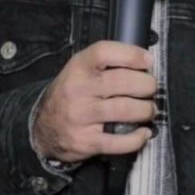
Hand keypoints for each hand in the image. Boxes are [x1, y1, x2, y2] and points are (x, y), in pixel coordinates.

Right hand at [32, 41, 157, 163]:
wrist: (43, 128)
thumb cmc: (70, 95)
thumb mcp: (78, 71)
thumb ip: (105, 64)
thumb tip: (144, 62)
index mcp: (77, 68)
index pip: (104, 52)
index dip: (131, 54)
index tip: (147, 61)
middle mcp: (78, 90)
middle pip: (122, 81)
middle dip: (146, 85)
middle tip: (151, 88)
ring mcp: (82, 117)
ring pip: (125, 109)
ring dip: (146, 110)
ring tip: (149, 109)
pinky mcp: (87, 141)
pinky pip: (120, 141)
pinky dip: (138, 138)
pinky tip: (144, 132)